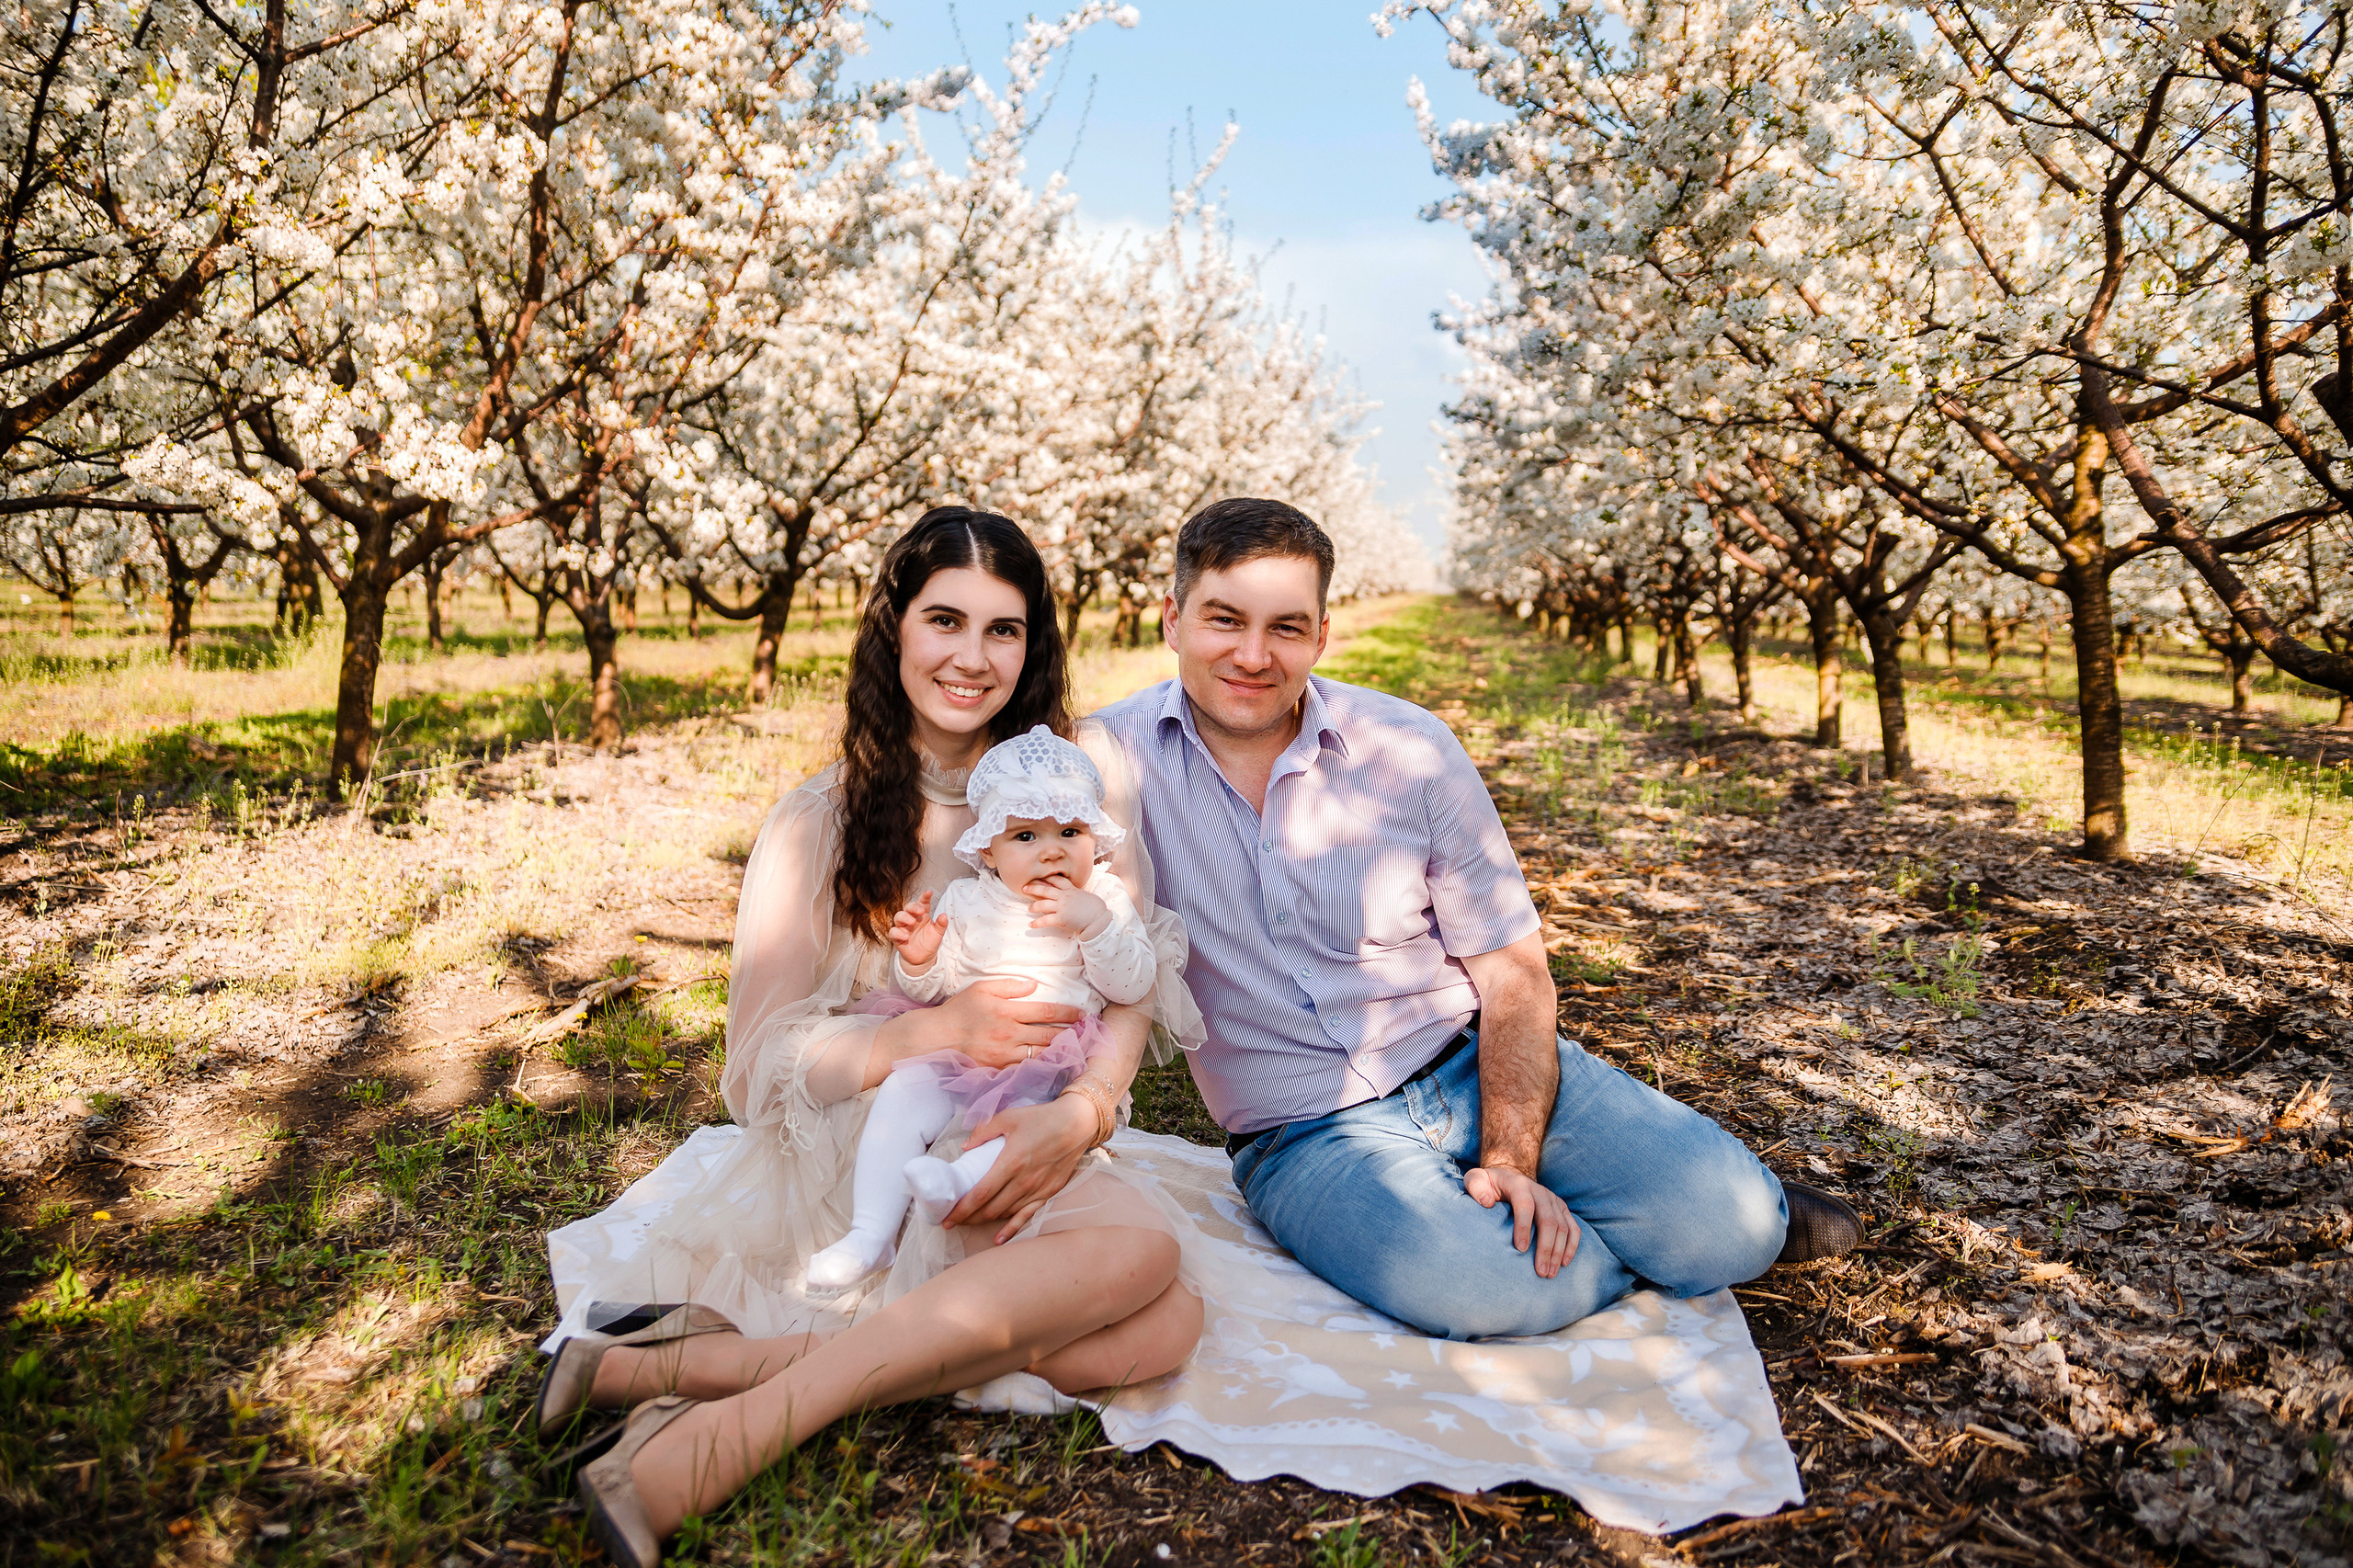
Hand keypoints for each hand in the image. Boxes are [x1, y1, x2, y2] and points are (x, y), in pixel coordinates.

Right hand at [889, 890, 946, 969]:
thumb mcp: (938, 933)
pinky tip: (906, 936)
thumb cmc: (930, 942)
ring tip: (912, 922)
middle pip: (908, 908)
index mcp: (923, 915)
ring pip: (898, 917)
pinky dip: (898, 933)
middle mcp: (912, 919)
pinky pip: (893, 932)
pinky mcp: (897, 937)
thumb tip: (944, 915)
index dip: (924, 897)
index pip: (922, 903)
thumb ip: (941, 924)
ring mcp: (904, 927)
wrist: (923, 958)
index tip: (929, 892)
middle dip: (913, 907)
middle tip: (920, 910)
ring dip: (904, 917)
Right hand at [922, 976, 1084, 1069]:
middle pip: (1049, 1035)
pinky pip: (1026, 1067)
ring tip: (1077, 1048)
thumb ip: (1009, 986)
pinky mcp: (998, 1069)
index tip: (1083, 1014)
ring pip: (1041, 1054)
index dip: (1067, 1013)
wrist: (936, 1038)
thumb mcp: (981, 988)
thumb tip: (1034, 985)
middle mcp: (1008, 1034)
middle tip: (1087, 1032)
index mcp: (1006, 1011)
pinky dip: (1042, 1065)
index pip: (1045, 1011)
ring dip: (1060, 1051)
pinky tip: (1053, 1063)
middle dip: (1071, 1033)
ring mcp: (1004, 1054)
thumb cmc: (959, 1010)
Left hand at [944, 1093, 1095, 1241]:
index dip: (962, 1209)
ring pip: (1006, 1214)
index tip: (947, 1217)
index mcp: (1011, 1162)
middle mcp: (1024, 1181)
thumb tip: (966, 1147)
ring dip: (986, 1221)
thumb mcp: (1009, 1117)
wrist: (1077, 1123)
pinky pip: (1028, 1216)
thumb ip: (984, 1131)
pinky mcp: (1049, 1192)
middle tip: (953, 1221)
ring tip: (970, 1223)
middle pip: (990, 1209)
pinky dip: (1012, 1229)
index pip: (981, 1193)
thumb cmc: (1042, 1118)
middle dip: (969, 1218)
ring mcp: (1038, 1190)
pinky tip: (1000, 1239)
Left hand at [1023, 874, 1110, 939]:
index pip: (1057, 880)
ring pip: (1042, 904)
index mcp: (1071, 890)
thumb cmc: (1096, 909)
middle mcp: (1064, 896)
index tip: (1039, 877)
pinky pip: (1045, 920)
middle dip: (1033, 888)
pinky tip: (1031, 925)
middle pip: (1045, 890)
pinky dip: (1037, 923)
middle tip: (1024, 888)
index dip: (1047, 878)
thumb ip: (1077, 894)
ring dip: (1034, 906)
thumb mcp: (1086, 896)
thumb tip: (1074, 894)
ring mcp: (1062, 907)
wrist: (1098, 920)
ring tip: (1029, 908)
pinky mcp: (1061, 918)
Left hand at [1465, 1163, 1578, 1278]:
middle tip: (1540, 1272)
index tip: (1520, 1249)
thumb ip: (1476, 1187)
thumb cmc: (1489, 1185)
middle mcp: (1540, 1191)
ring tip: (1550, 1273)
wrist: (1509, 1176)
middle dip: (1545, 1248)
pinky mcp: (1562, 1209)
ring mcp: (1553, 1200)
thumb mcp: (1475, 1180)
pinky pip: (1573, 1228)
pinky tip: (1564, 1262)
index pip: (1525, 1205)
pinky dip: (1572, 1246)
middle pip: (1548, 1220)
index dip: (1524, 1227)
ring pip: (1563, 1227)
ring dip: (1558, 1252)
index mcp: (1518, 1185)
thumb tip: (1486, 1202)